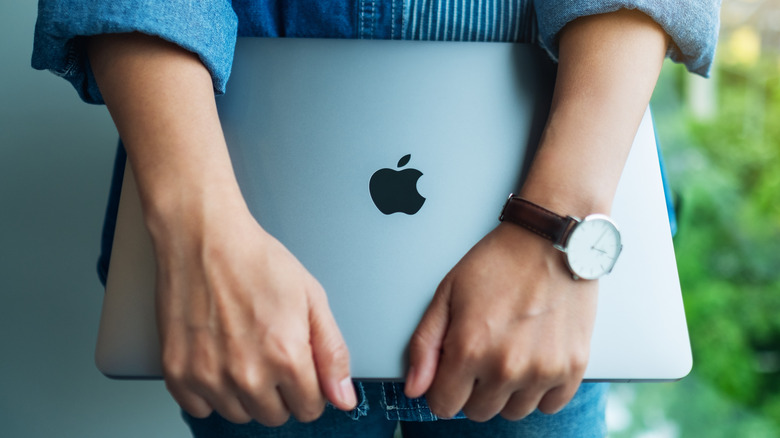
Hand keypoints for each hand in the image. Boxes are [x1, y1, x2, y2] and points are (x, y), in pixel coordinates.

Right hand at [152, 199, 356, 425]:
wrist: (204, 238)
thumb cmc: (256, 260)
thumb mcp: (312, 299)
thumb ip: (332, 353)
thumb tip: (344, 398)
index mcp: (286, 357)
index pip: (309, 409)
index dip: (309, 390)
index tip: (300, 372)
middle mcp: (247, 374)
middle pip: (274, 416)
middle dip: (279, 393)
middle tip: (269, 354)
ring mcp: (209, 376)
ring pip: (238, 415)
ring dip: (244, 394)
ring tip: (242, 351)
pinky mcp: (178, 373)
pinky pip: (200, 409)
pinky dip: (209, 392)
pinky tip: (217, 359)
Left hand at [404, 222, 597, 420]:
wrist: (550, 240)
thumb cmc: (498, 262)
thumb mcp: (447, 294)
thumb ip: (425, 345)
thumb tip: (415, 388)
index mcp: (470, 349)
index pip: (444, 406)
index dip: (442, 388)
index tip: (451, 371)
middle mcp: (507, 367)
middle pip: (479, 411)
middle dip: (473, 389)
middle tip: (482, 354)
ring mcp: (543, 370)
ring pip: (513, 412)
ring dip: (507, 391)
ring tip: (509, 352)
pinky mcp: (573, 367)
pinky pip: (550, 405)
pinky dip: (540, 389)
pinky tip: (534, 359)